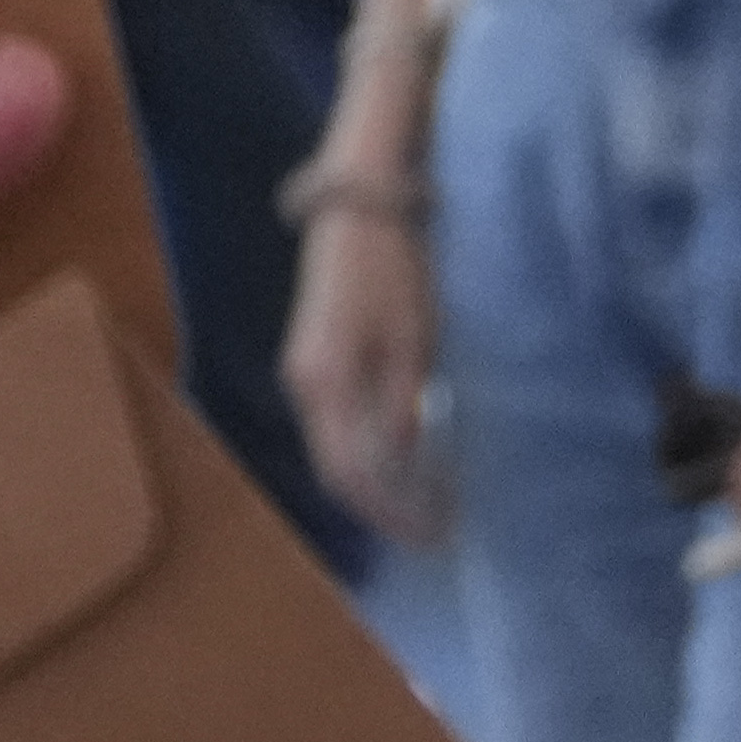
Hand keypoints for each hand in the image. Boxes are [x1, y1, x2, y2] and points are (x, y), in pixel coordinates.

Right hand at [281, 202, 449, 549]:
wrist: (361, 207)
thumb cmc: (393, 270)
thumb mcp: (412, 339)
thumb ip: (402, 403)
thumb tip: (404, 458)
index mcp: (324, 383)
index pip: (351, 473)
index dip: (392, 512)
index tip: (436, 534)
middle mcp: (304, 385)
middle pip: (336, 469)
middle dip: (384, 506)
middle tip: (435, 529)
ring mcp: (305, 372)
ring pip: (335, 448)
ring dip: (377, 482)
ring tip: (425, 500)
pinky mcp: (316, 358)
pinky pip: (338, 424)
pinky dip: (369, 451)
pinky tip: (404, 456)